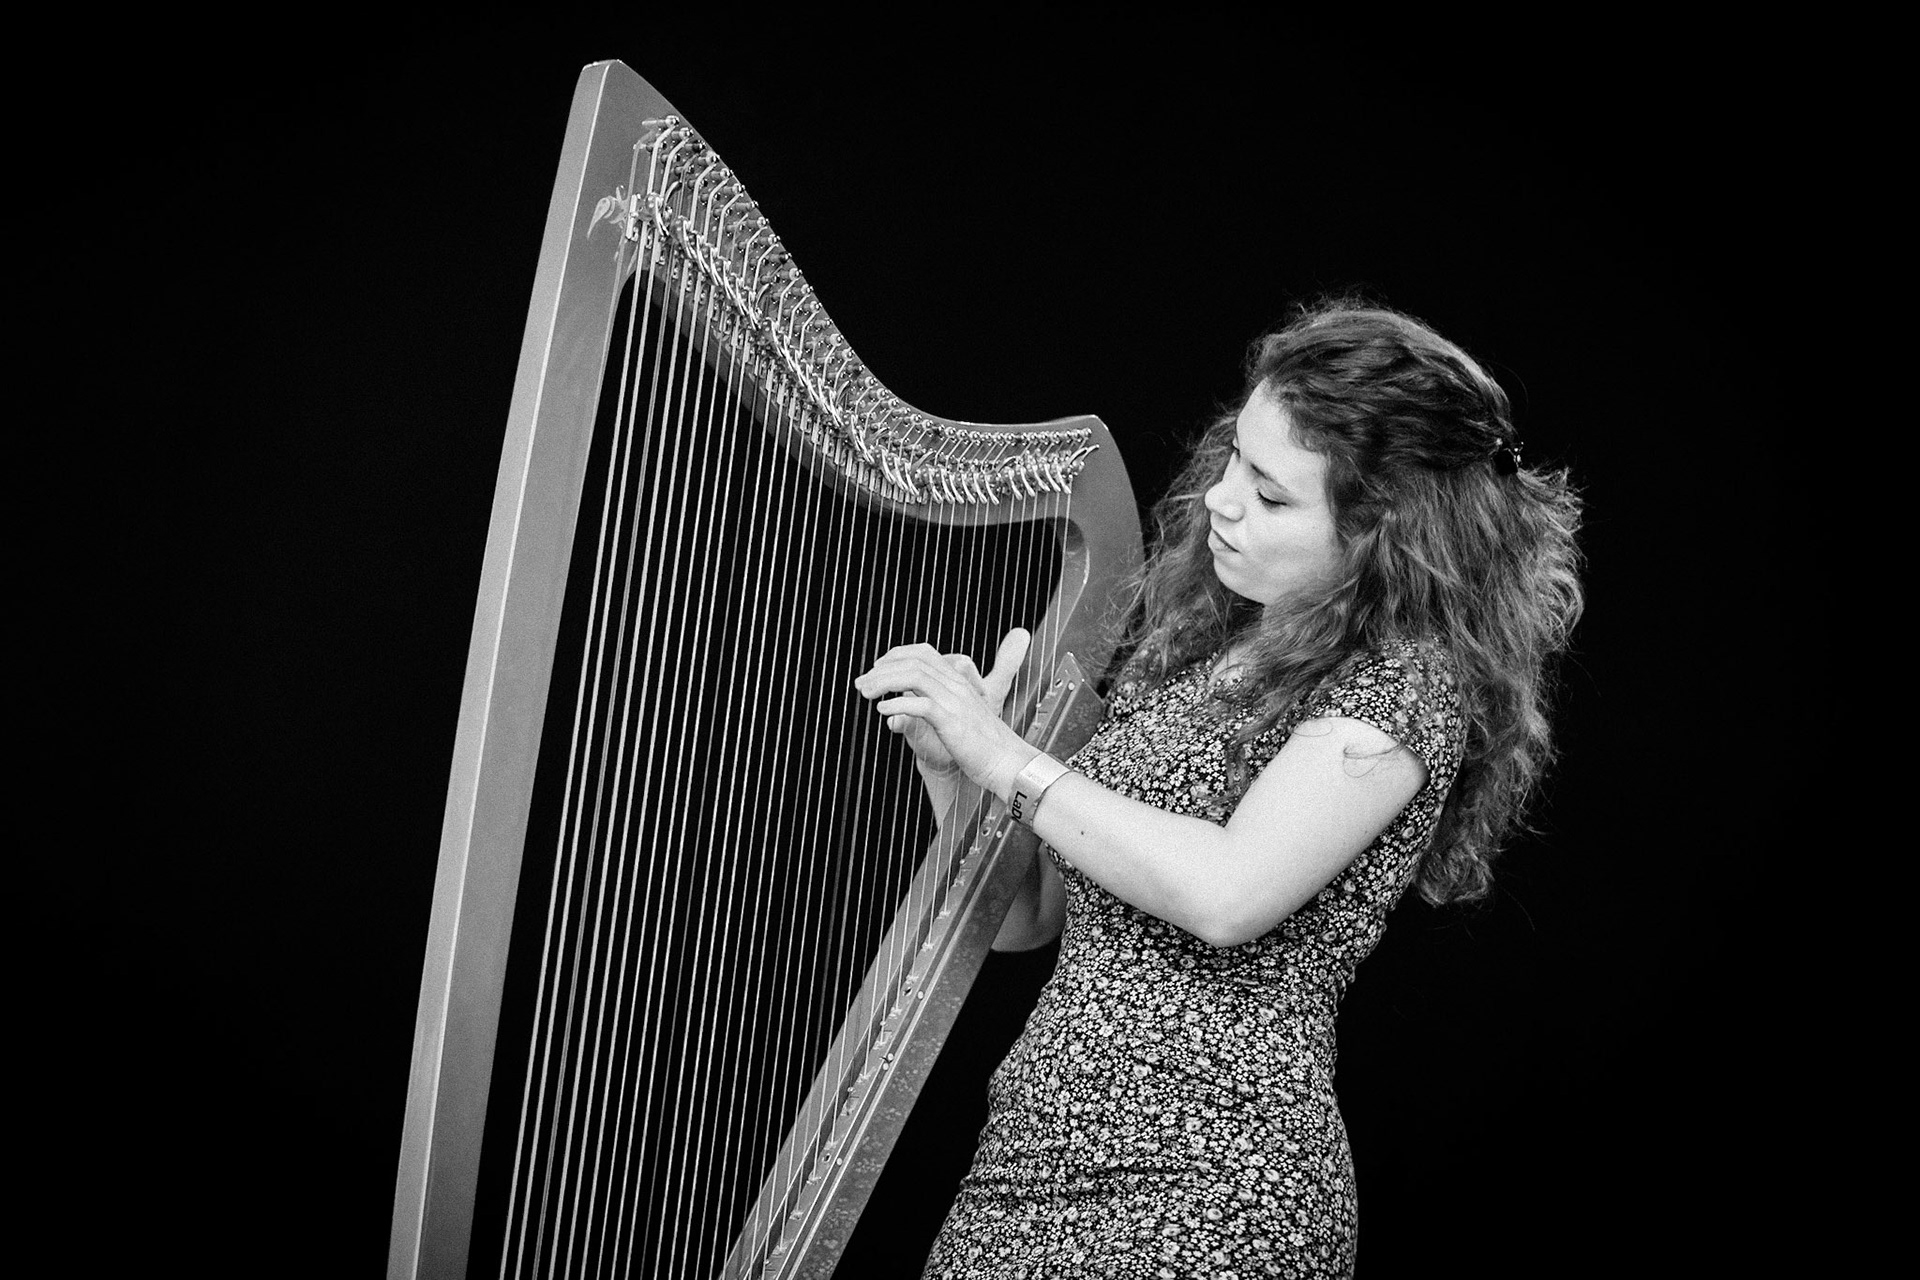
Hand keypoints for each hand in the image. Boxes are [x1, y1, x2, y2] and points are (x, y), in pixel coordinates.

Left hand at [854, 629, 1036, 798]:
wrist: (1009, 764)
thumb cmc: (984, 747)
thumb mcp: (959, 720)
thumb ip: (934, 709)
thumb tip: (900, 714)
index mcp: (958, 681)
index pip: (923, 652)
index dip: (894, 656)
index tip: (876, 670)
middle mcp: (956, 685)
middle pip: (913, 660)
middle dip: (881, 668)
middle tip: (861, 684)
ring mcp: (955, 701)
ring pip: (913, 676)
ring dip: (884, 682)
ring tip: (867, 694)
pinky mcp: (952, 721)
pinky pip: (921, 704)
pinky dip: (898, 704)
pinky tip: (884, 711)